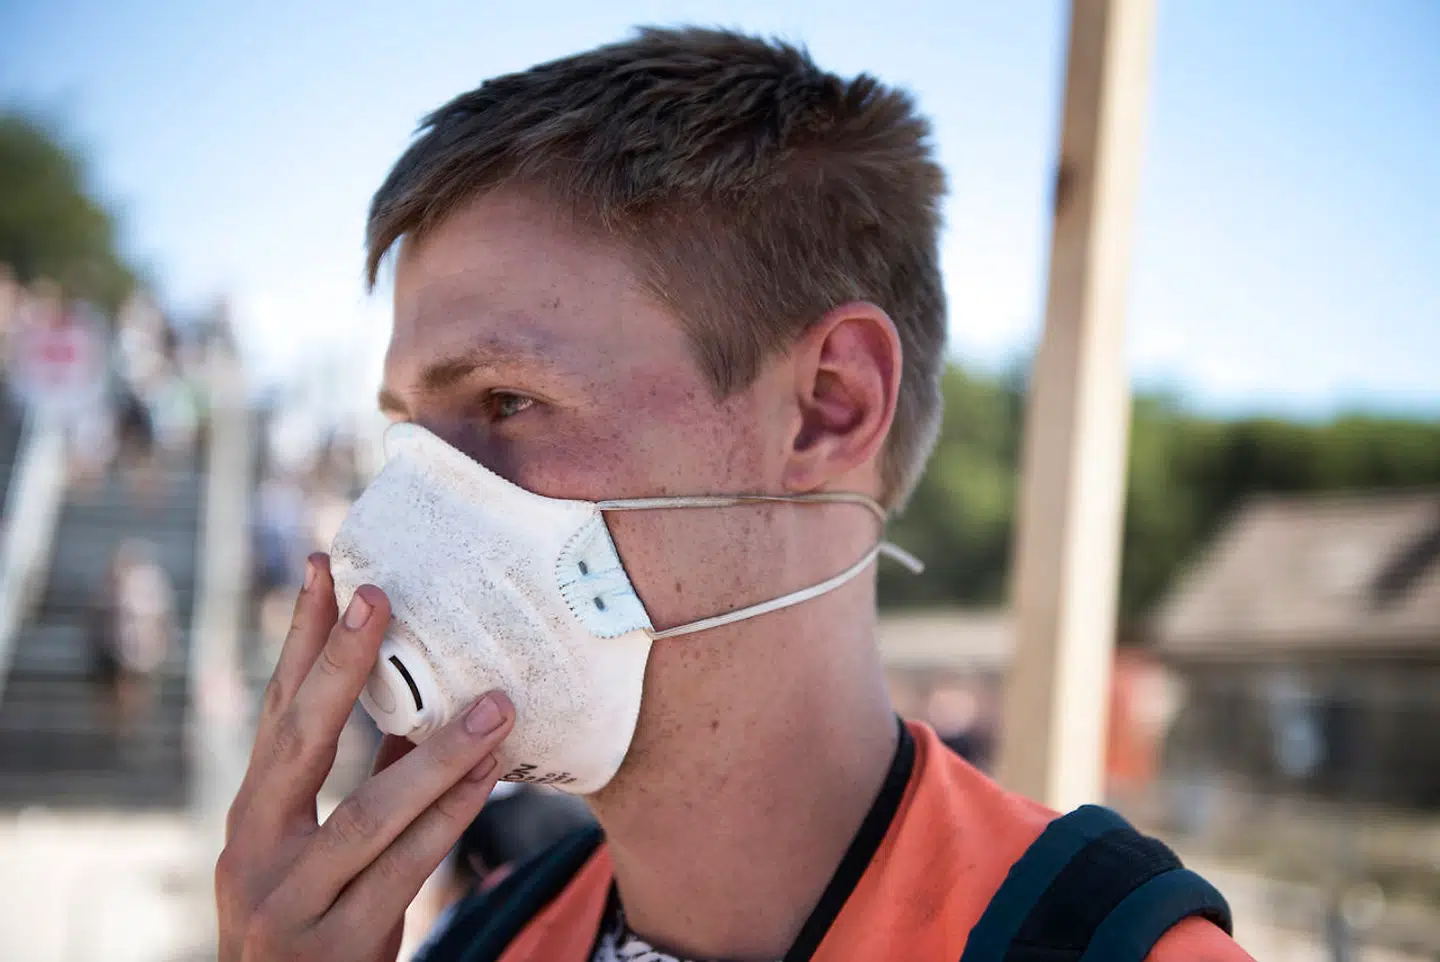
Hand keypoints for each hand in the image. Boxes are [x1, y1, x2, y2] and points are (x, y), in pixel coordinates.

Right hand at [217, 553, 513, 961]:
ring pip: (367, 813)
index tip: (322, 566)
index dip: (299, 641)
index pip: (276, 712)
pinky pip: (406, 870)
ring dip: (438, 754)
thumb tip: (417, 713)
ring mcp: (287, 904)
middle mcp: (253, 852)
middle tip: (379, 593)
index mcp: (252, 817)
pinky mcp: (334, 948)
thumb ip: (362, 789)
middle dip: (340, 663)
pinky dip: (452, 817)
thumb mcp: (319, 857)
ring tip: (496, 704)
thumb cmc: (316, 928)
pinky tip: (492, 775)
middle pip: (297, 741)